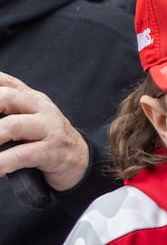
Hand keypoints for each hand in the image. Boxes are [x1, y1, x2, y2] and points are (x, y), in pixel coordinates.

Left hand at [0, 72, 91, 191]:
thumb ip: (7, 109)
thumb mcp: (28, 117)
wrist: (81, 161)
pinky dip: (3, 162)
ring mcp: (49, 129)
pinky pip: (23, 155)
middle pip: (6, 98)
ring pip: (12, 126)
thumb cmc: (46, 139)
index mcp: (30, 97)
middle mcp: (40, 108)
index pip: (3, 81)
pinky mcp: (53, 152)